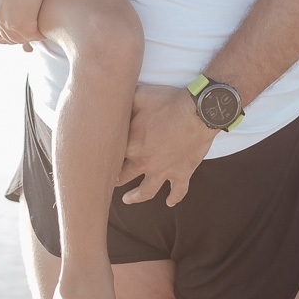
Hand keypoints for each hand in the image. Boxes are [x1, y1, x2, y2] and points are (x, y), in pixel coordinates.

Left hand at [117, 84, 215, 206]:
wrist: (199, 112)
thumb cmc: (169, 102)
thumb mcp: (141, 96)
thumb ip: (125, 101)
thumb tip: (113, 100)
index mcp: (132, 145)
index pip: (112, 156)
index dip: (105, 155)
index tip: (99, 156)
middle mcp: (145, 162)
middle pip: (124, 177)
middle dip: (115, 179)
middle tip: (108, 180)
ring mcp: (163, 171)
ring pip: (146, 191)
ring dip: (135, 197)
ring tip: (127, 200)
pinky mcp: (182, 173)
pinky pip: (178, 191)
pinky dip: (174, 198)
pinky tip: (169, 202)